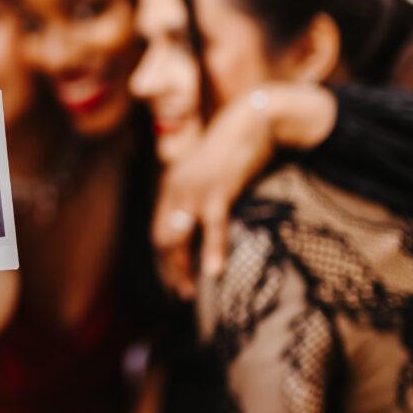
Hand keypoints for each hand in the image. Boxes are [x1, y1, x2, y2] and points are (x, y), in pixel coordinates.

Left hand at [152, 93, 274, 298]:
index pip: (159, 230)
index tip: (173, 280)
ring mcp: (194, 188)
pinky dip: (212, 250)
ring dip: (182, 266)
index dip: (164, 258)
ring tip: (190, 290)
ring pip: (179, 235)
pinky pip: (212, 226)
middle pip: (164, 237)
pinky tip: (213, 271)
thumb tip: (201, 227)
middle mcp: (176, 187)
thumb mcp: (209, 173)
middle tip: (181, 293)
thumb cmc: (236, 149)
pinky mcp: (218, 188)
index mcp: (172, 185)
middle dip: (170, 268)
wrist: (252, 119)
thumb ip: (200, 197)